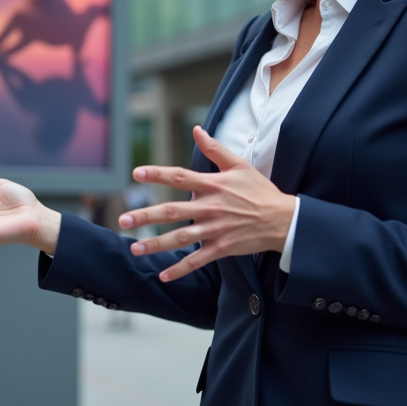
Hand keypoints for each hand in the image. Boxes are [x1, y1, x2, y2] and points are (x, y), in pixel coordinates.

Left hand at [118, 126, 296, 281]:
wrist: (283, 220)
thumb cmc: (259, 191)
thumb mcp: (240, 165)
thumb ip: (215, 149)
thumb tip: (196, 129)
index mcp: (213, 185)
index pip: (180, 177)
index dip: (158, 174)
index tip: (136, 173)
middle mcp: (211, 207)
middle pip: (172, 211)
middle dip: (146, 216)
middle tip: (123, 220)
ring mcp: (216, 229)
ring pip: (180, 238)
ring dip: (156, 244)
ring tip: (134, 248)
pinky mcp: (222, 248)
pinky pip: (197, 260)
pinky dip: (180, 268)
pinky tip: (163, 275)